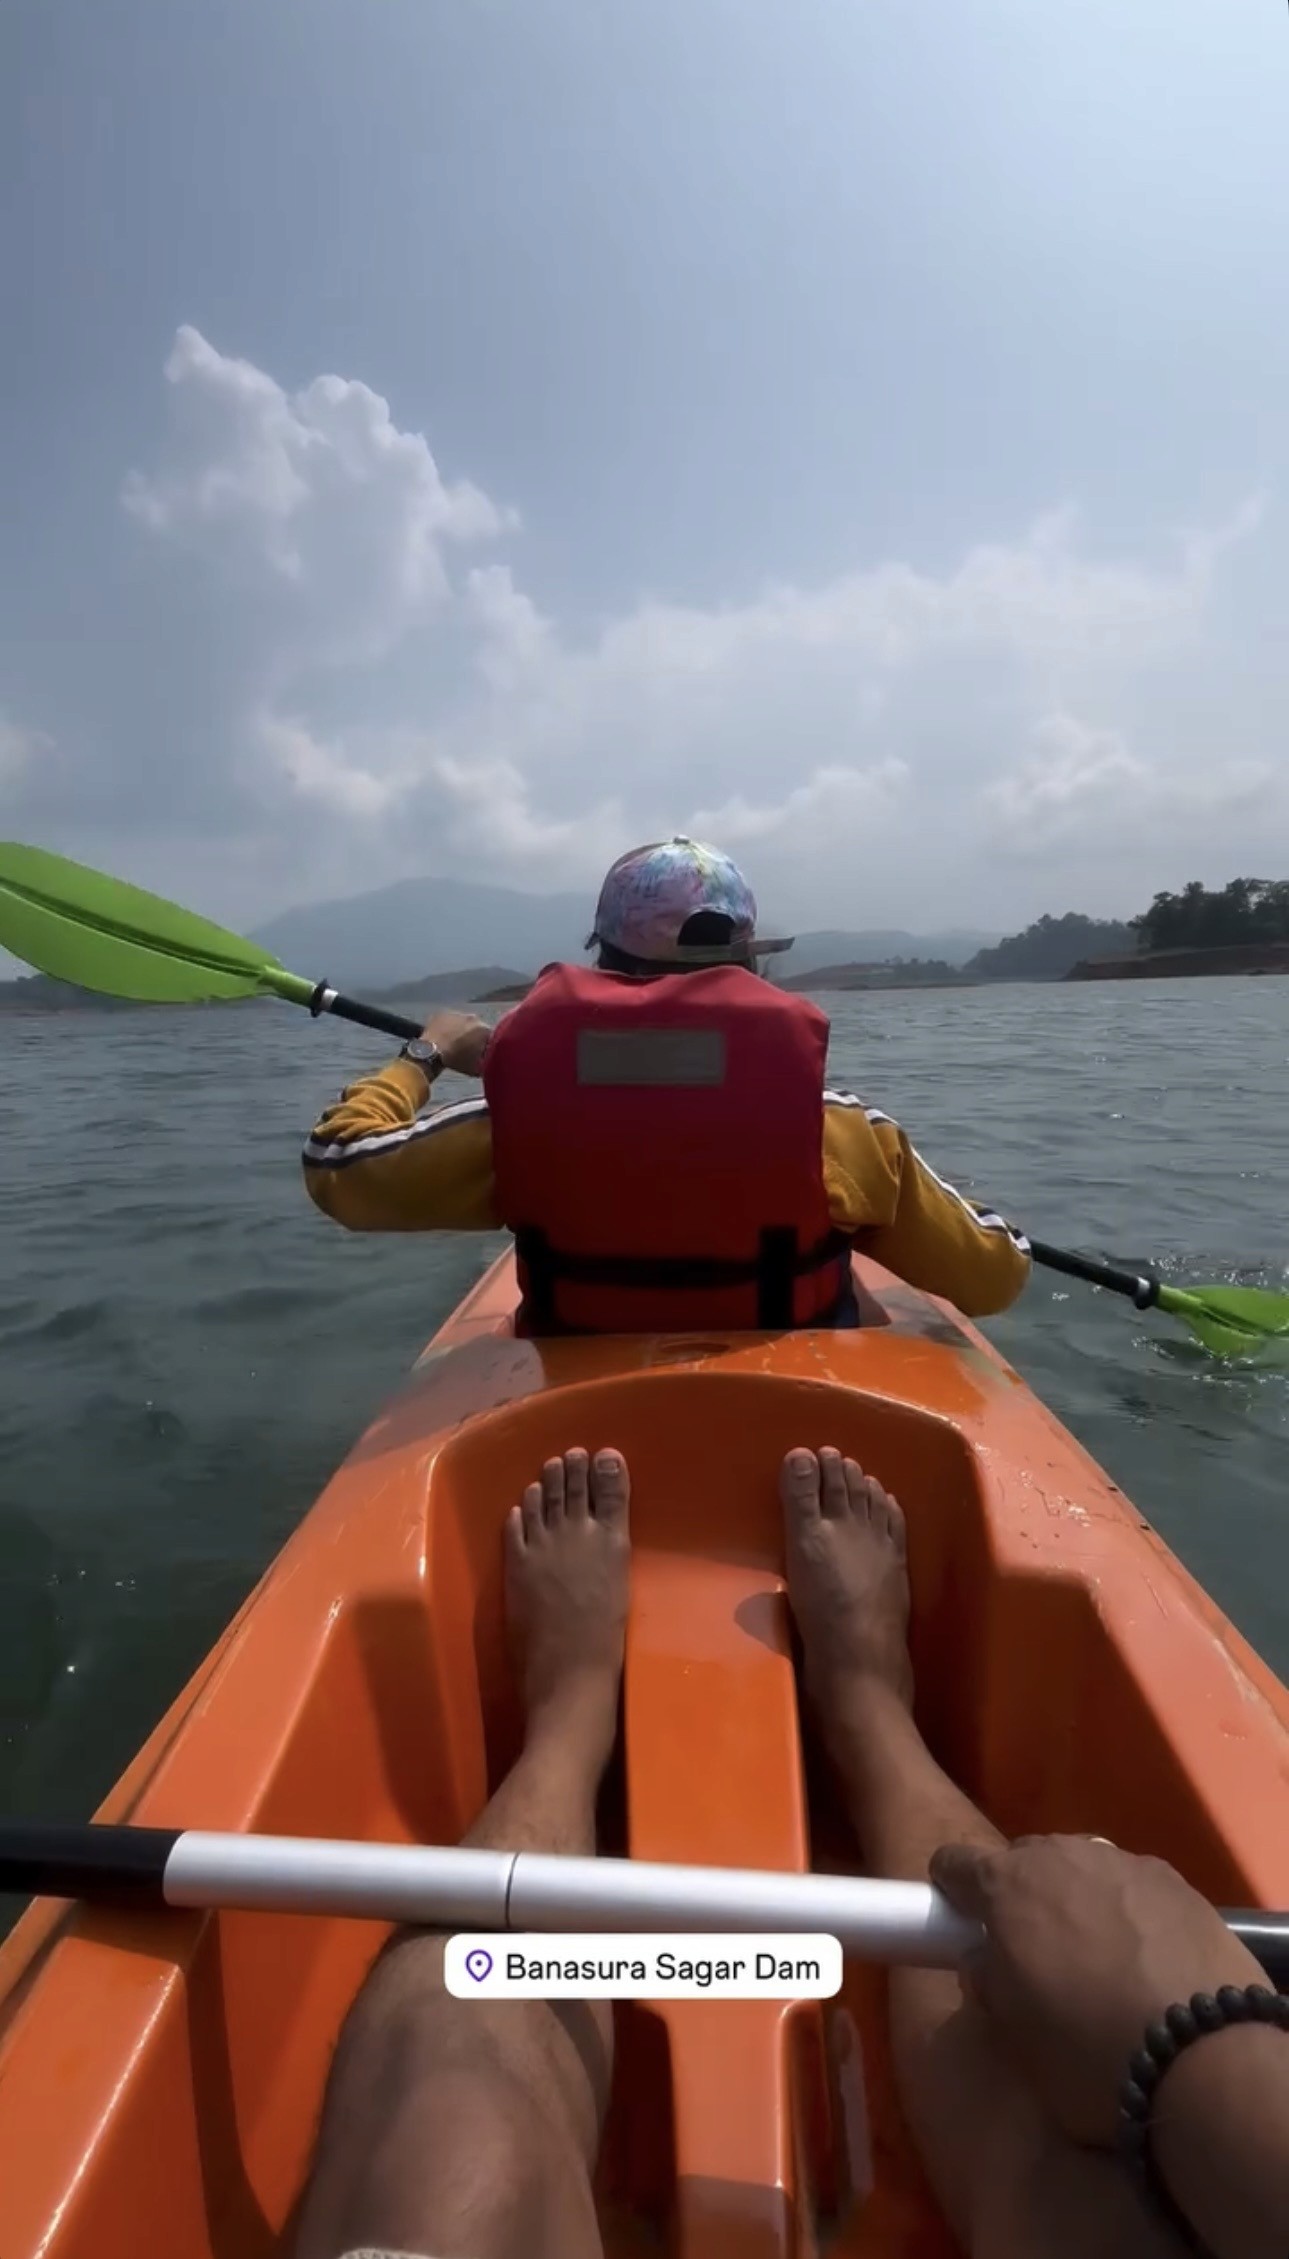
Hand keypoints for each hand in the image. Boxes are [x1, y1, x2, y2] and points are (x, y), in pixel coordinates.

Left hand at [418, 1009, 490, 1077]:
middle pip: (476, 1027)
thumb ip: (487, 1061)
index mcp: (484, 1030)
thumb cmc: (456, 1061)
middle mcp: (473, 1018)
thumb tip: (490, 1061)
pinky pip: (448, 1019)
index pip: (491, 1037)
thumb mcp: (477, 1067)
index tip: (481, 1052)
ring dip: (460, 1029)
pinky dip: (448, 1025)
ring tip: (453, 1041)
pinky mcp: (443, 1013)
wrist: (432, 1053)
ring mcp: (457, 1013)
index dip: (486, 1045)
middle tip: (467, 1046)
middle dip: (473, 1035)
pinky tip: (443, 1035)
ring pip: (462, 1021)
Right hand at [931, 1835, 1265, 2147]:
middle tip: (1034, 1954)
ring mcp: (1124, 1862)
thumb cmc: (1086, 2051)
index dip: (952, 1893)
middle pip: (1024, 1860)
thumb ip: (988, 1983)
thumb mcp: (1012, 2035)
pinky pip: (1132, 1887)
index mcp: (1006, 1886)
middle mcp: (1062, 1855)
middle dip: (1020, 1896)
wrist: (1203, 2054)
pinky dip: (1128, 1913)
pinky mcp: (1176, 1881)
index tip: (960, 1924)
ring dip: (1077, 1900)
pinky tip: (1146, 1960)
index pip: (954, 1863)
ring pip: (1082, 1868)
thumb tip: (986, 1961)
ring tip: (1098, 1959)